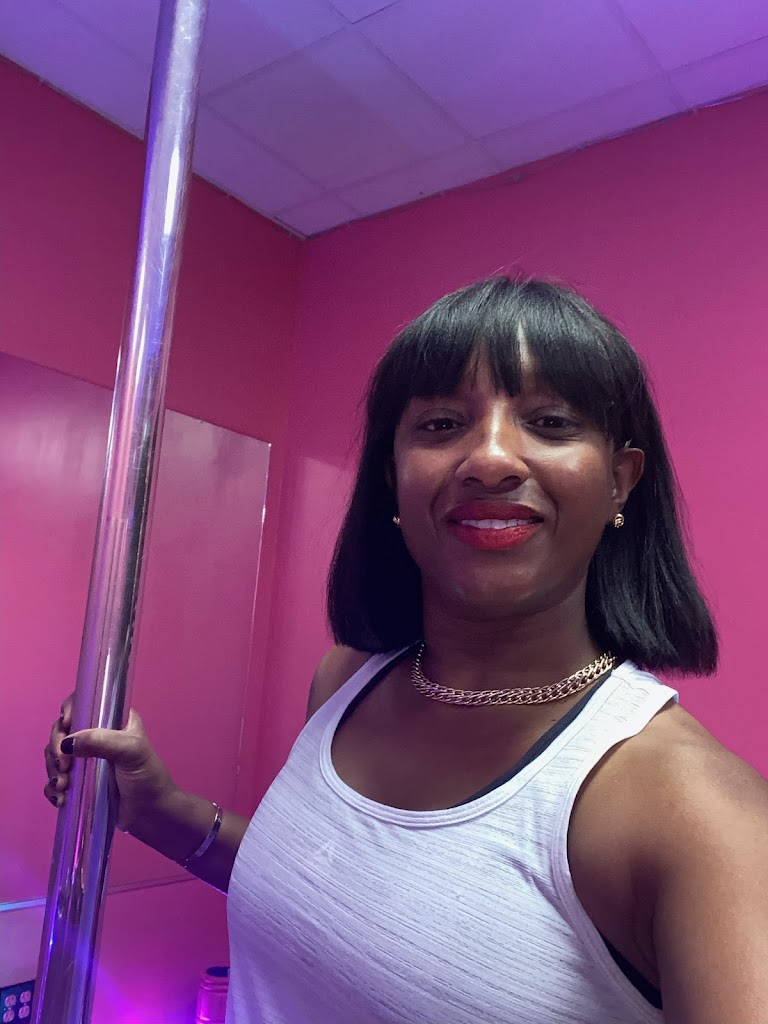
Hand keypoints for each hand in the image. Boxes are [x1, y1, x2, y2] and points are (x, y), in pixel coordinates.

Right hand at [44, 697, 175, 832]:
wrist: (150, 814)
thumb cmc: (147, 777)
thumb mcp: (131, 751)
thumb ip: (102, 742)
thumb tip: (67, 743)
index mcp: (114, 720)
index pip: (85, 703)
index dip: (70, 709)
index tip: (66, 725)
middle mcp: (97, 736)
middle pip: (63, 731)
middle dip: (57, 747)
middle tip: (64, 766)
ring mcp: (86, 759)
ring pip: (56, 755)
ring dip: (53, 770)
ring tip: (63, 786)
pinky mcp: (79, 781)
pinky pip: (55, 779)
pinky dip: (52, 788)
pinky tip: (61, 798)